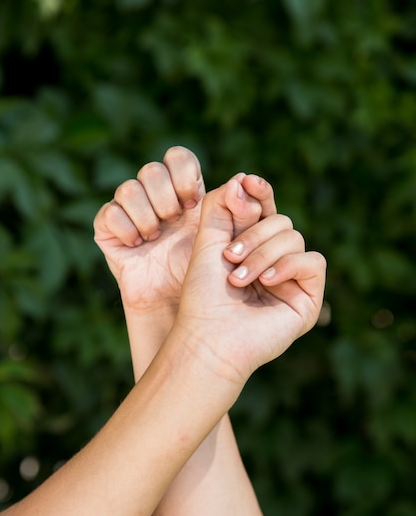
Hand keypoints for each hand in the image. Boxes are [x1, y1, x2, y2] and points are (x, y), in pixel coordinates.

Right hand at [94, 147, 277, 312]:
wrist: (174, 302)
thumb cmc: (203, 272)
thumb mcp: (228, 241)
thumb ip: (241, 212)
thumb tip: (243, 178)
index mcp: (182, 191)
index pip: (178, 157)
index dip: (183, 176)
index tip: (191, 204)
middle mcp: (154, 196)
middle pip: (152, 170)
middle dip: (165, 198)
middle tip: (174, 222)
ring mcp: (129, 210)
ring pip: (128, 188)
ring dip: (147, 215)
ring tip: (156, 238)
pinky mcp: (108, 229)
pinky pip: (109, 213)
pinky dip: (127, 229)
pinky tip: (138, 245)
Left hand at [175, 179, 326, 384]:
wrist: (208, 336)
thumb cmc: (203, 295)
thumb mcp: (206, 242)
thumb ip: (220, 206)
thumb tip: (243, 179)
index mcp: (252, 246)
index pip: (265, 210)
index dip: (260, 193)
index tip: (248, 182)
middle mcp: (275, 260)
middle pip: (281, 221)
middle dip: (253, 234)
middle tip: (229, 257)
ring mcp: (292, 279)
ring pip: (294, 238)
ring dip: (263, 254)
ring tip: (239, 278)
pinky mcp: (308, 298)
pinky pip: (312, 262)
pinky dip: (288, 266)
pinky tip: (266, 282)